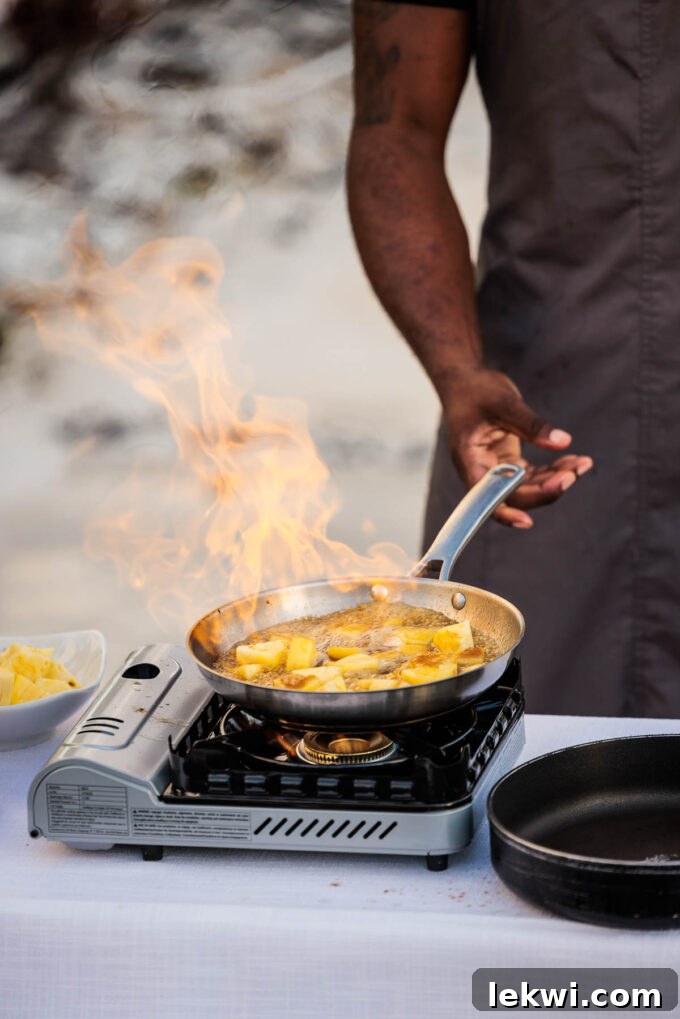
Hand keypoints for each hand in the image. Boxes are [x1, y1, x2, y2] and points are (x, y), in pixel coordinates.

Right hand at [441, 368, 593, 528]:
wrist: (465, 381)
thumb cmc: (476, 390)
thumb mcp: (505, 403)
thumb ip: (532, 425)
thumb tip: (563, 442)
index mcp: (469, 460)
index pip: (486, 497)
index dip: (506, 512)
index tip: (528, 521)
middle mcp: (481, 471)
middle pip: (513, 496)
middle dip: (545, 489)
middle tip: (573, 473)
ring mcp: (495, 469)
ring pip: (527, 488)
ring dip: (555, 480)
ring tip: (581, 464)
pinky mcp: (507, 463)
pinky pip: (532, 476)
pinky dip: (552, 470)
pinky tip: (573, 461)